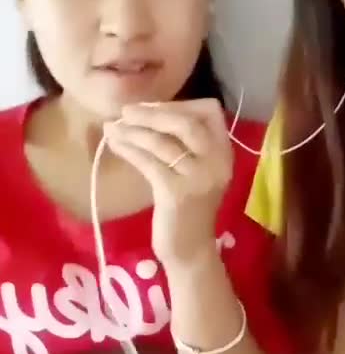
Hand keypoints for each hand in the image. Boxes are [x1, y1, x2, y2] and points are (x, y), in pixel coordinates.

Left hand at [104, 98, 232, 267]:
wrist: (190, 248)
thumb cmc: (188, 207)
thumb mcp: (196, 170)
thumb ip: (184, 144)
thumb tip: (146, 113)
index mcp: (224, 151)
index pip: (209, 111)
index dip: (179, 105)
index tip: (153, 109)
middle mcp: (217, 161)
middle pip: (185, 122)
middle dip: (152, 113)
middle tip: (126, 111)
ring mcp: (199, 177)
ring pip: (162, 142)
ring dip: (132, 131)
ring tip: (111, 127)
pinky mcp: (177, 193)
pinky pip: (149, 162)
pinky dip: (129, 150)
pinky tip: (114, 145)